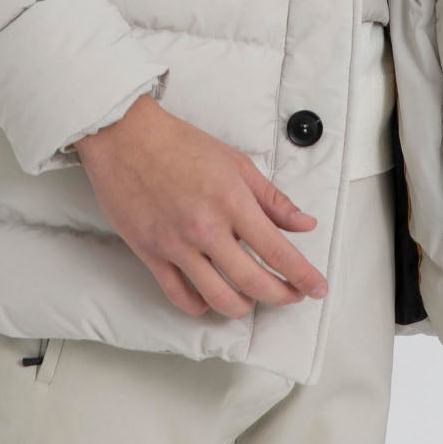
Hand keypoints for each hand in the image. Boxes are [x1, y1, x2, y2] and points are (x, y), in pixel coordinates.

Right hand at [73, 92, 328, 319]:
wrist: (124, 136)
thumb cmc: (179, 143)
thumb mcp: (235, 162)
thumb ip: (272, 198)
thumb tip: (304, 224)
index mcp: (232, 201)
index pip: (278, 252)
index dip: (303, 276)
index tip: (318, 288)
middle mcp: (206, 229)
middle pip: (254, 283)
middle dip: (281, 296)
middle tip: (291, 296)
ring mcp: (176, 245)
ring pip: (219, 299)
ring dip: (243, 307)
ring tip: (252, 299)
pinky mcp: (150, 254)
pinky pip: (179, 296)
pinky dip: (200, 307)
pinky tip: (210, 300)